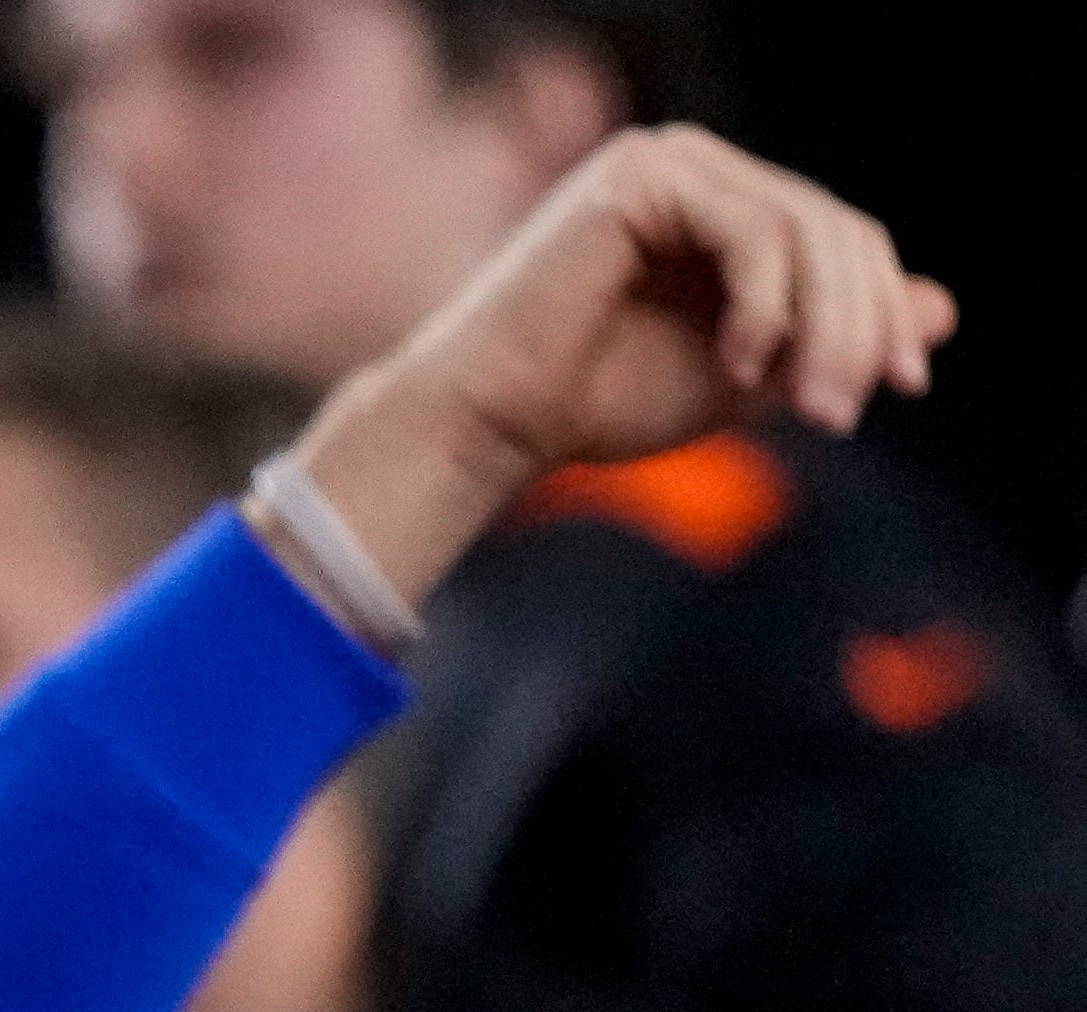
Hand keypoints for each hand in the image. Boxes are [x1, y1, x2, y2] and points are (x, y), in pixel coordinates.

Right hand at [297, 132, 941, 602]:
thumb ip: (831, 336)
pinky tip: (741, 363)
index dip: (883, 308)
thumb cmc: (597, 403)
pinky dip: (767, 301)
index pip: (841, 236)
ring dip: (825, 325)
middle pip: (836, 228)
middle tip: (848, 411)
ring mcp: (668, 161)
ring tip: (810, 405)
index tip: (905, 385)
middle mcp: (697, 167)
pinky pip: (754, 228)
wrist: (493, 425)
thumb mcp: (749, 373)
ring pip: (806, 226)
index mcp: (720, 203)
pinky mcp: (641, 176)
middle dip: (860, 324)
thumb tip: (942, 308)